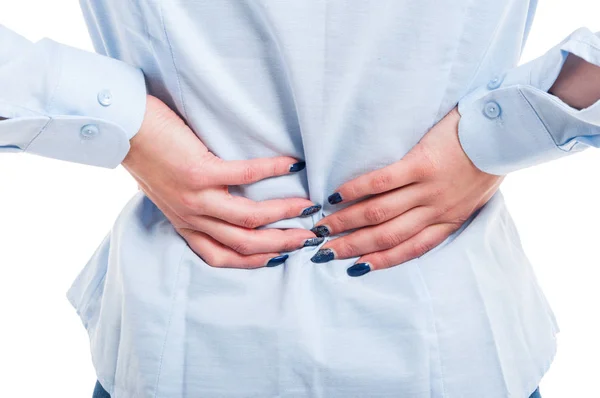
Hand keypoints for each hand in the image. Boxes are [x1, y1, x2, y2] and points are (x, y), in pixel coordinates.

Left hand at [123, 96, 320, 268]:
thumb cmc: (146, 155)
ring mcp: (194, 196)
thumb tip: (222, 202)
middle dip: (280, 244)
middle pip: (243, 244)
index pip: (223, 257)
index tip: (283, 256)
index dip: (256, 261)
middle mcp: (190, 216)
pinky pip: (244, 175)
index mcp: (185, 224)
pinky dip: (271, 171)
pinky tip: (291, 165)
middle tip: (307, 237)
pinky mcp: (199, 171)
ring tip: (306, 205)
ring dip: (283, 213)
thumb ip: (192, 205)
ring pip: (248, 218)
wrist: (122, 127)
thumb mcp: (168, 192)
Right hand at [309, 107, 502, 275]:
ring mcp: (428, 189)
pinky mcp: (421, 164)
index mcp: (449, 221)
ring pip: (380, 214)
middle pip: (386, 236)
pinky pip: (382, 182)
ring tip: (323, 226)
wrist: (507, 134)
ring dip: (348, 222)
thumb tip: (417, 216)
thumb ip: (447, 211)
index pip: (409, 250)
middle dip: (353, 246)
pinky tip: (337, 196)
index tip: (354, 267)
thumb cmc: (489, 163)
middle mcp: (436, 211)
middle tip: (325, 251)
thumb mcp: (473, 198)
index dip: (380, 261)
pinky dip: (357, 190)